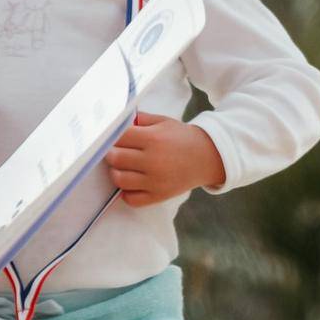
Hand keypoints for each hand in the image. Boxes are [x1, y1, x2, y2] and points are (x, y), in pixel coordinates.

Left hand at [105, 113, 225, 207]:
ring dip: (116, 173)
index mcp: (153, 138)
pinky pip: (131, 199)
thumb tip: (116, 121)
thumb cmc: (181, 138)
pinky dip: (126, 193)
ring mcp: (155, 181)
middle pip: (115, 158)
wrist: (207, 157)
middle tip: (116, 152)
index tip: (113, 138)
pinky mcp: (158, 196)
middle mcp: (153, 160)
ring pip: (119, 180)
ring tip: (122, 167)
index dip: (112, 137)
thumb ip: (139, 119)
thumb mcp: (163, 122)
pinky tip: (131, 184)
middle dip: (112, 154)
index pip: (119, 137)